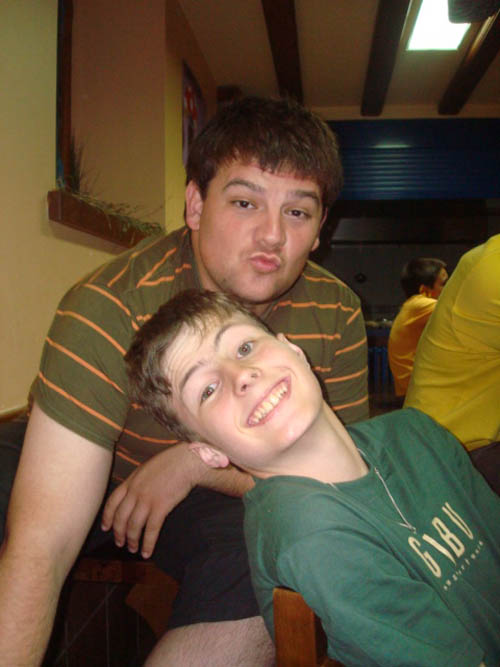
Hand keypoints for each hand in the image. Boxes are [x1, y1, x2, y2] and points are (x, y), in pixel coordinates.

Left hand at [101, 443, 201, 557]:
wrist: (185, 461)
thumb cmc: (170, 462)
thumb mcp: (147, 468)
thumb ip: (138, 481)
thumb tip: (135, 492)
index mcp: (131, 481)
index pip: (112, 502)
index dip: (107, 517)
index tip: (106, 528)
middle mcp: (135, 491)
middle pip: (121, 518)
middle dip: (119, 533)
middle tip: (120, 543)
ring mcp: (147, 500)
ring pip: (133, 526)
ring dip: (132, 541)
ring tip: (133, 549)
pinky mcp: (160, 507)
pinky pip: (151, 530)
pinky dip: (147, 544)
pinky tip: (147, 552)